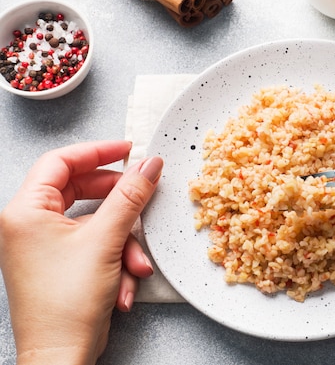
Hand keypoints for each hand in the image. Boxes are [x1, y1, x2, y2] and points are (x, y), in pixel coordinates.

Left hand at [0, 141, 162, 364]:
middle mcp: (30, 224)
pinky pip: (95, 245)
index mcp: (26, 211)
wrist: (61, 356)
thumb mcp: (105, 240)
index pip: (61, 161)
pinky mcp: (61, 262)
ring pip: (95, 222)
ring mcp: (45, 245)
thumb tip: (148, 166)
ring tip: (134, 266)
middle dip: (118, 204)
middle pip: (81, 190)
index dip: (97, 151)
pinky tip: (122, 285)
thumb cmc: (66, 304)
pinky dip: (115, 261)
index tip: (128, 149)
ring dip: (123, 243)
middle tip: (143, 196)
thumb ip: (130, 197)